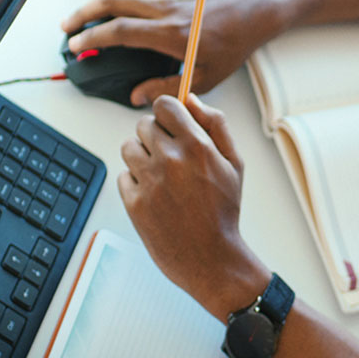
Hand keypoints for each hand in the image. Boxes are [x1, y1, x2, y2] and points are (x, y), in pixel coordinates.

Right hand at [61, 0, 283, 105]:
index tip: (76, 47)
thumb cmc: (236, 41)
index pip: (118, 32)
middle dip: (83, 14)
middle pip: (111, 2)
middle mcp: (164, 8)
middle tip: (67, 28)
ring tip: (81, 15)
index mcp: (170, 33)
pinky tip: (111, 4)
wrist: (257, 7)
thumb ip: (168, 87)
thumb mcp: (206, 75)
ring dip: (95, 1)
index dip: (92, 38)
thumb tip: (138, 96)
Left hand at [118, 94, 268, 318]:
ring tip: (160, 176)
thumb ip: (216, 124)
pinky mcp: (134, 202)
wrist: (211, 258)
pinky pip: (123, 175)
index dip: (167, 111)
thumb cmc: (224, 210)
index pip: (165, 104)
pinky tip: (155, 195)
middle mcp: (171, 159)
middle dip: (155, 136)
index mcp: (197, 145)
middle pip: (143, 124)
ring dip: (141, 156)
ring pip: (128, 148)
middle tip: (170, 156)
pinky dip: (135, 182)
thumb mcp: (234, 163)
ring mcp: (150, 181)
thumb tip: (191, 99)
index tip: (171, 123)